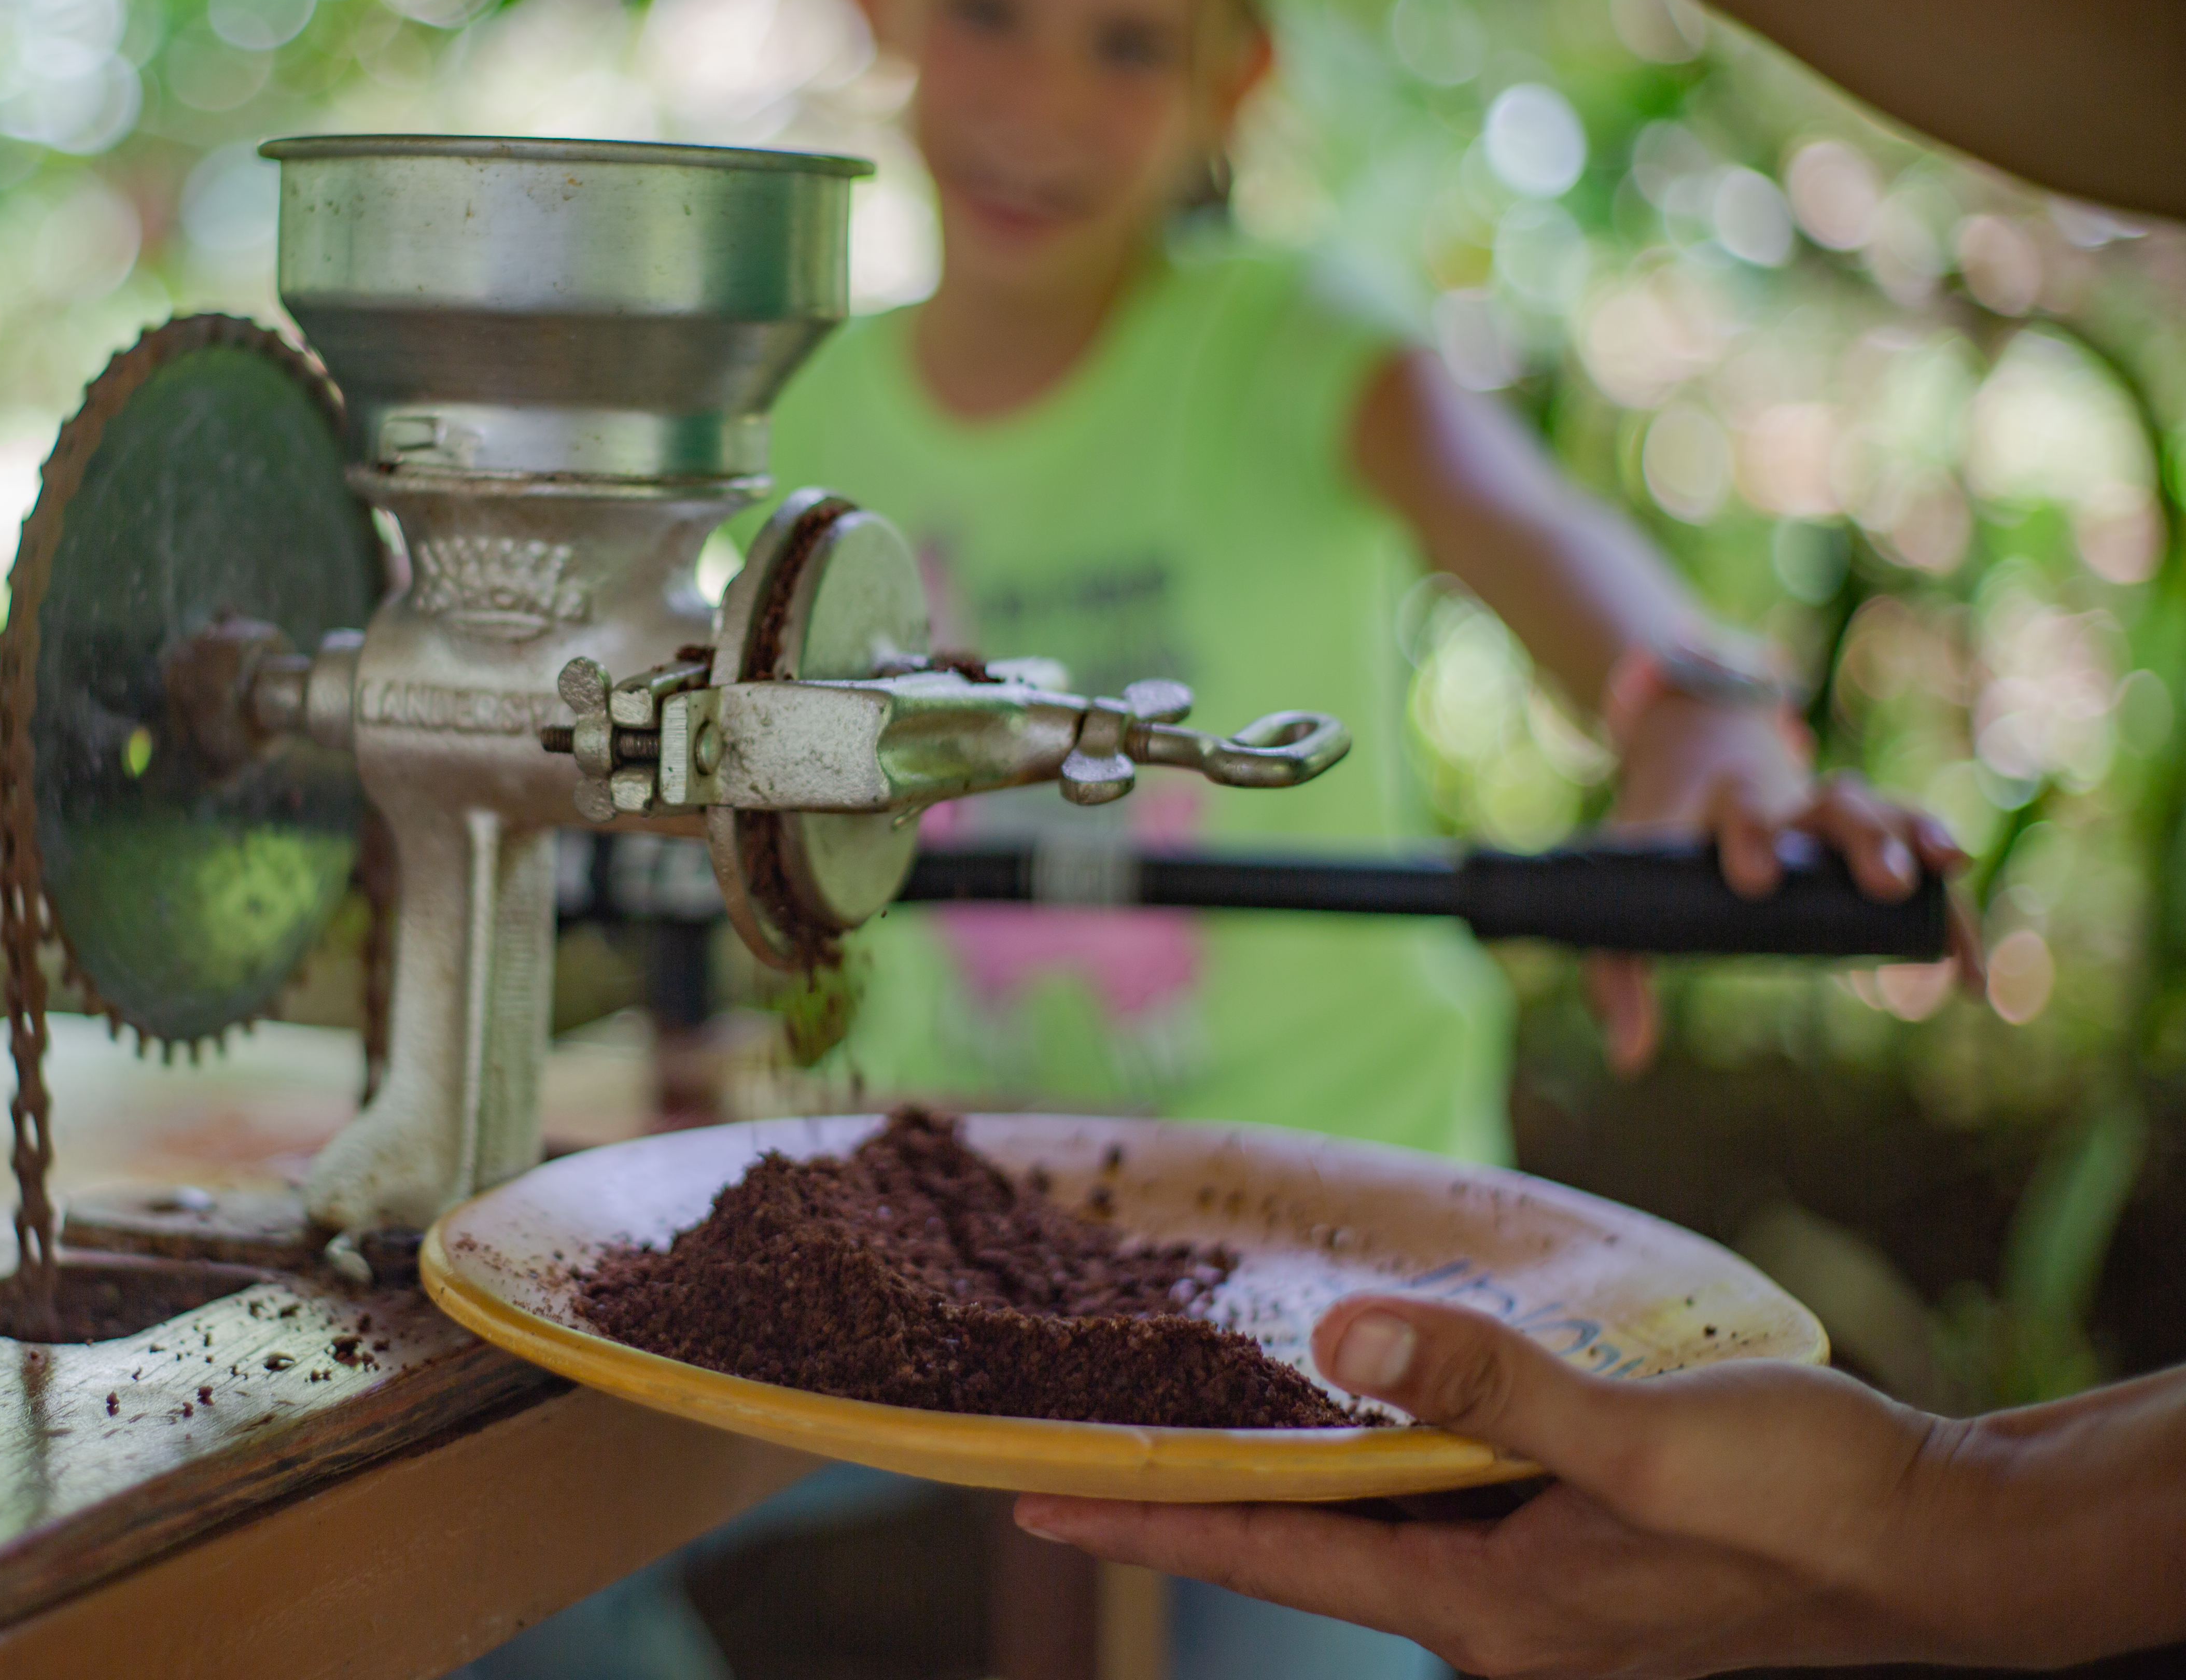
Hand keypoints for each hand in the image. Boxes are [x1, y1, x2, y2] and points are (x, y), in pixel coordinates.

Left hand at [1014, 1296, 1965, 1678]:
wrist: (1939, 1545)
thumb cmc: (1806, 1502)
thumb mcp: (1641, 1434)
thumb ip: (1485, 1387)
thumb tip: (1337, 1346)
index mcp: (1491, 1611)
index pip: (1274, 1558)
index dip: (1146, 1521)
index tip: (1031, 1497)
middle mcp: (1499, 1624)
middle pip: (1316, 1543)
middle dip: (1210, 1485)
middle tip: (1097, 1422)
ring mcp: (1541, 1602)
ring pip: (1384, 1521)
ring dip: (1306, 1463)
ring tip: (1205, 1396)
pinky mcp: (1583, 1565)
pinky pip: (1453, 1508)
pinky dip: (1397, 1455)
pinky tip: (1376, 1393)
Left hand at [1584, 696, 1973, 1073]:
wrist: (1701, 766)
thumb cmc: (1664, 848)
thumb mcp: (1629, 900)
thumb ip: (1619, 975)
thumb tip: (1628, 1059)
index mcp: (1725, 806)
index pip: (1741, 812)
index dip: (1751, 839)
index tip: (1757, 880)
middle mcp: (1792, 804)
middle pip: (1835, 806)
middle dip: (1864, 840)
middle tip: (1885, 881)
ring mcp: (1840, 816)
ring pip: (1889, 817)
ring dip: (1922, 844)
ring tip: (1952, 875)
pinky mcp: (1877, 840)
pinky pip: (1924, 858)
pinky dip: (1950, 903)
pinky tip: (1969, 963)